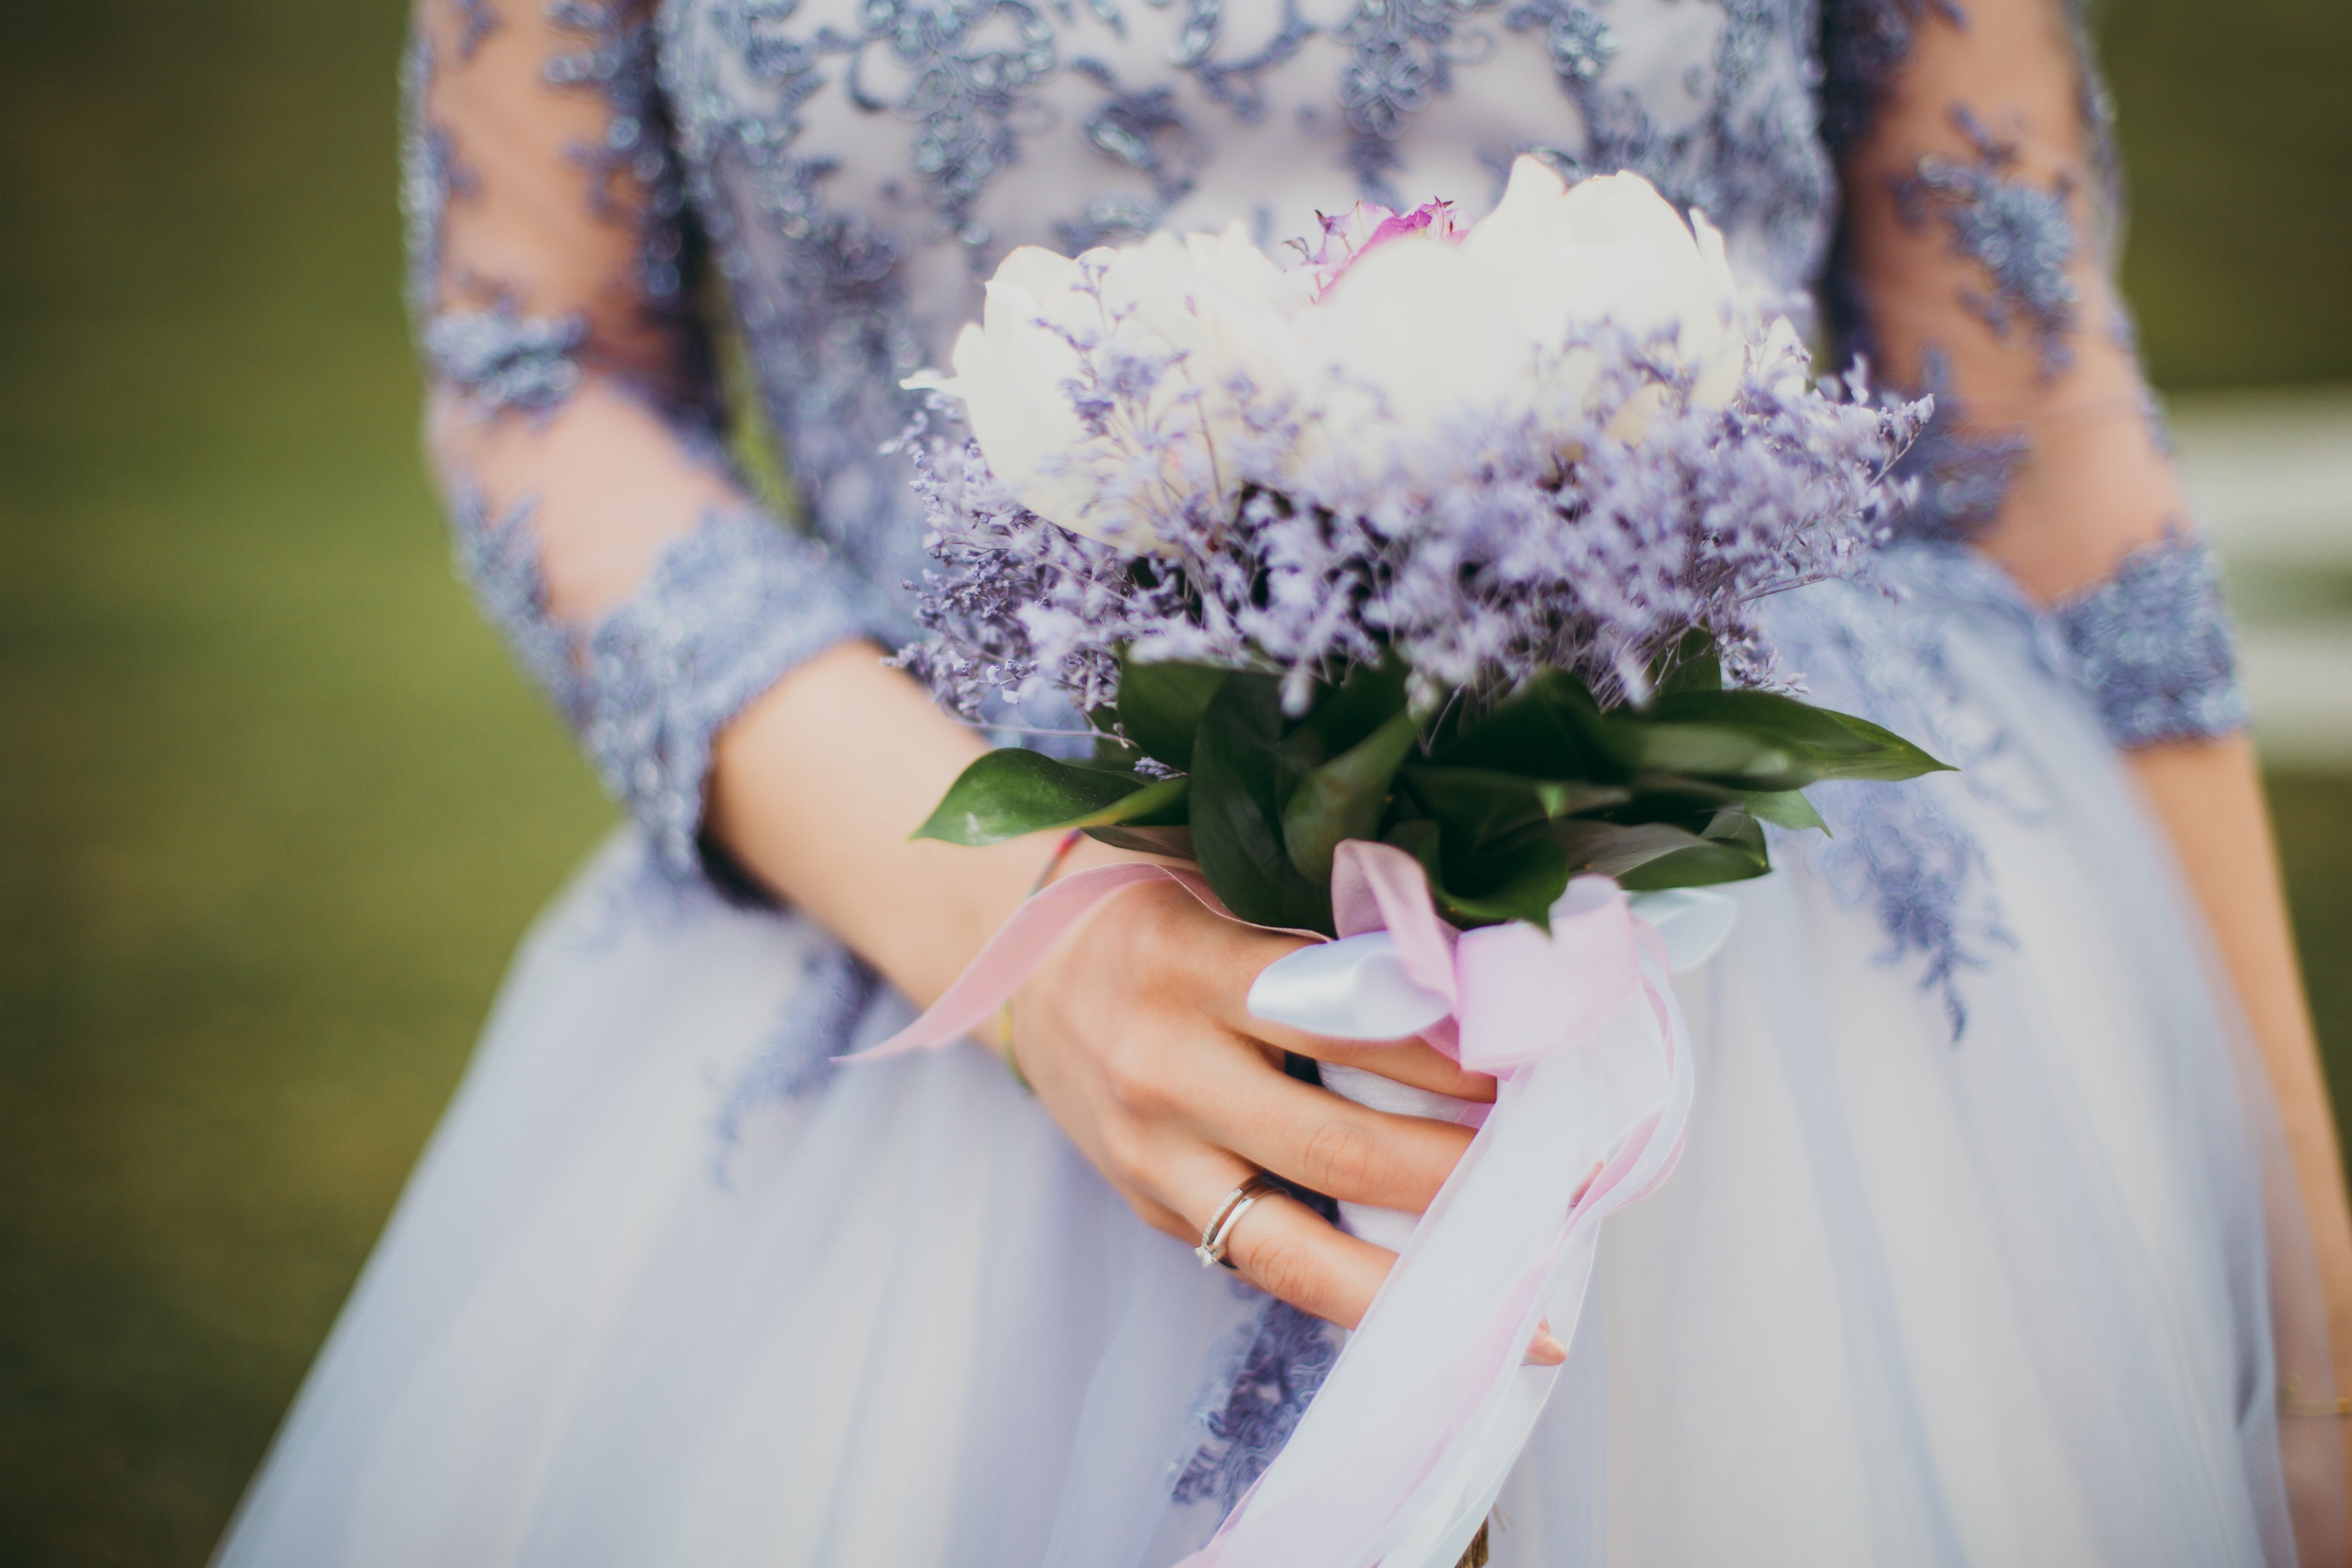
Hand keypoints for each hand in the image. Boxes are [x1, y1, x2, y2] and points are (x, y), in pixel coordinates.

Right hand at [1008, 856, 1564, 1361]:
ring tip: (1516, 1298)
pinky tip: (1426, 1308)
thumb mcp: (1225, 888)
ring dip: (1416, 1277)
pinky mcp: (1152, 1209)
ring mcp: (1152, 1158)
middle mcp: (1167, 1071)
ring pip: (1297, 1251)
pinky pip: (1261, 1262)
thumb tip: (1470, 982)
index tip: (1533, 1071)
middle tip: (1558, 1179)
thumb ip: (1324, 933)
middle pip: (1340, 1149)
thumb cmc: (1151, 911)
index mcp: (1193, 969)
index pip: (1346, 1025)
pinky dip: (1349, 1289)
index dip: (1447, 1059)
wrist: (1019, 965)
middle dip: (1459, 1176)